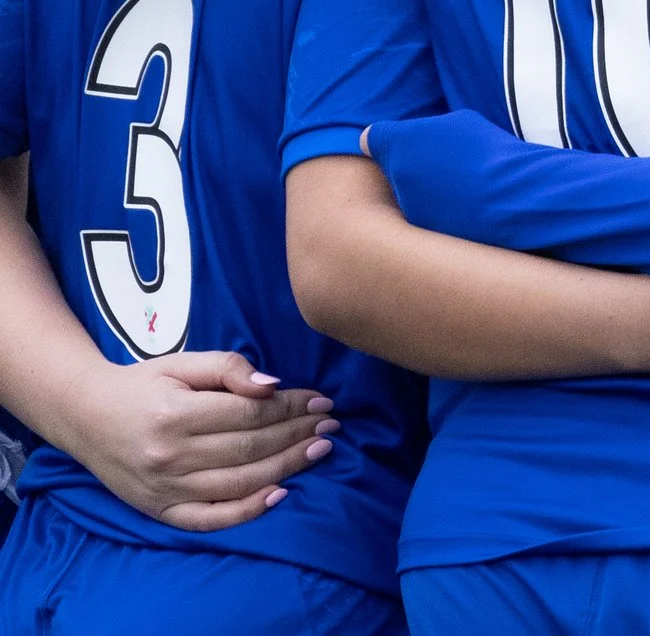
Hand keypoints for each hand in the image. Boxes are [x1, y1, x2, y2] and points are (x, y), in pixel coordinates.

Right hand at [56, 352, 334, 531]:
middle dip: (298, 435)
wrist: (86, 416)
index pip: (250, 414)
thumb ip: (228, 368)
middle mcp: (169, 456)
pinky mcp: (159, 510)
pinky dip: (248, 511)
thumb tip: (273, 385)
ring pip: (240, 482)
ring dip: (288, 467)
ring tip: (320, 450)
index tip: (322, 401)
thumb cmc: (142, 384)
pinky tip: (281, 494)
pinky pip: (210, 519)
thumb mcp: (182, 363)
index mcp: (175, 415)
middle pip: (251, 449)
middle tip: (331, 426)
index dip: (292, 407)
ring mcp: (163, 489)